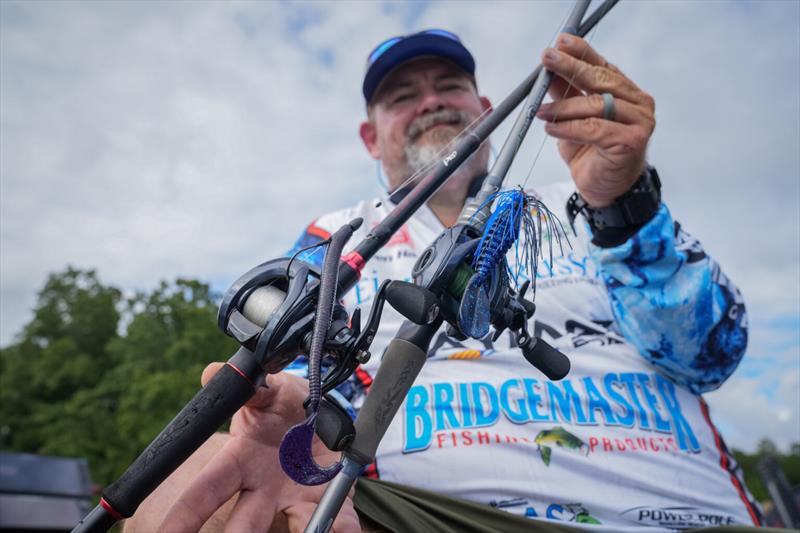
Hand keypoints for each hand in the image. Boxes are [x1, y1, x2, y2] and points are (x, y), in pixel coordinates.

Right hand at [158, 364, 360, 532]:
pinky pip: (335, 514)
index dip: (185, 514)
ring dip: (302, 531)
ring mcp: (294, 494)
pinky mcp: (325, 495)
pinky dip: (341, 527)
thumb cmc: (284, 403)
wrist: (320, 410)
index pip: (206, 489)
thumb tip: (211, 372)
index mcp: (241, 460)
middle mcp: (263, 487)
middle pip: (245, 522)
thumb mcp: (268, 390)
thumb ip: (247, 388)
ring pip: (294, 523)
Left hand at [537, 34, 655, 206]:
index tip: (560, 42)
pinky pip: (594, 129)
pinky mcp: (631, 142)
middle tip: (547, 59)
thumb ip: (565, 95)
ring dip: (563, 107)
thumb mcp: (573, 119)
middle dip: (570, 68)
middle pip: (601, 80)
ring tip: (540, 110)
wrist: (605, 190)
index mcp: (626, 92)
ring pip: (596, 105)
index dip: (582, 52)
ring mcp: (639, 121)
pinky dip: (569, 128)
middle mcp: (638, 103)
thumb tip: (548, 72)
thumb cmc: (592, 154)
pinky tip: (551, 128)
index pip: (603, 66)